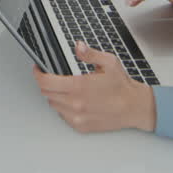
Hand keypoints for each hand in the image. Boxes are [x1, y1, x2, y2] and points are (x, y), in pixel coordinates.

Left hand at [33, 41, 155, 132]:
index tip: (38, 69)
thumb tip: (78, 46)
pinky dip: (63, 108)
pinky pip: (63, 116)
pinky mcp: (81, 126)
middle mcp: (75, 103)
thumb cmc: (122, 86)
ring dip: (55, 95)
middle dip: (46, 83)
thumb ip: (89, 54)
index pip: (45, 82)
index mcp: (79, 86)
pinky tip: (74, 101)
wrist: (134, 108)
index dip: (38, 74)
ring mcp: (77, 117)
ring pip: (53, 105)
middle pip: (46, 93)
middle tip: (53, 76)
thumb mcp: (109, 63)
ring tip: (67, 88)